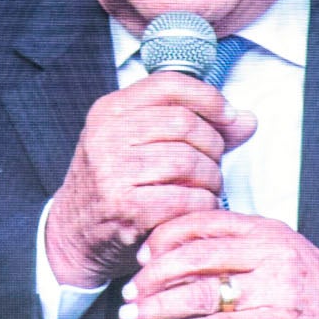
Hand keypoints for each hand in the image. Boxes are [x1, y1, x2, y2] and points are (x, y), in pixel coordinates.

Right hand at [43, 78, 256, 290]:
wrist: (73, 235)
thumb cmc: (116, 185)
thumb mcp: (141, 143)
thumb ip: (194, 126)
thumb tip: (246, 119)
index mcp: (110, 110)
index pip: (170, 84)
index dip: (209, 98)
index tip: (228, 117)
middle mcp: (107, 136)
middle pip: (185, 124)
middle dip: (213, 146)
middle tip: (212, 165)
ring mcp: (113, 172)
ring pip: (190, 162)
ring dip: (210, 179)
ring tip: (205, 189)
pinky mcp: (125, 208)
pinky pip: (186, 198)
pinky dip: (202, 205)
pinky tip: (195, 209)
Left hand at [123, 212, 318, 318]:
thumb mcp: (281, 259)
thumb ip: (239, 254)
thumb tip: (181, 263)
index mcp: (267, 231)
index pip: (201, 222)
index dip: (162, 239)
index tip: (142, 255)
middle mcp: (270, 253)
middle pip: (192, 257)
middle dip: (152, 277)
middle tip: (132, 292)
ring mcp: (274, 289)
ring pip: (199, 293)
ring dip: (158, 309)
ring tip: (137, 318)